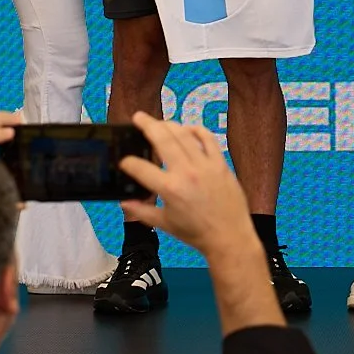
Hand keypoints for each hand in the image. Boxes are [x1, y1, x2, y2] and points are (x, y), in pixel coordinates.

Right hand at [116, 111, 258, 258]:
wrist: (229, 236)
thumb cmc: (197, 232)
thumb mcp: (164, 224)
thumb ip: (141, 211)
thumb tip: (124, 202)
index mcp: (170, 189)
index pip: (141, 169)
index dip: (128, 163)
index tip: (124, 161)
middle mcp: (187, 172)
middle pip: (163, 139)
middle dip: (147, 125)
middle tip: (139, 118)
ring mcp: (205, 165)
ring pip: (184, 135)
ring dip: (169, 125)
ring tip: (159, 122)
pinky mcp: (220, 163)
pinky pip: (208, 139)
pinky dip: (196, 130)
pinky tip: (187, 129)